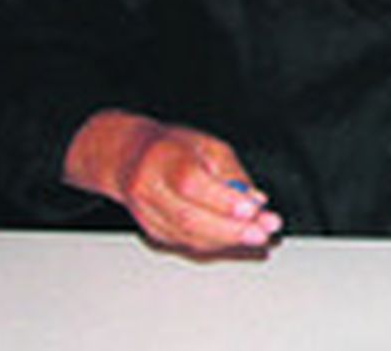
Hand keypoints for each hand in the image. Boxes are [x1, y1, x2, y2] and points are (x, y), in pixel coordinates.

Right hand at [64, 109, 281, 254]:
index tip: (252, 209)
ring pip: (189, 238)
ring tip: (258, 236)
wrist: (128, 159)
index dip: (222, 201)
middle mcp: (149, 189)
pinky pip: (187, 244)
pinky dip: (216, 244)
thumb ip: (232, 173)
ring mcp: (146, 214)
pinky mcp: (152, 231)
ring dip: (228, 241)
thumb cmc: (172, 148)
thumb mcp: (208, 146)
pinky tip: (237, 239)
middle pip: (189, 219)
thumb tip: (255, 201)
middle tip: (262, 232)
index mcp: (163, 159)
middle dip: (231, 230)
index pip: (190, 185)